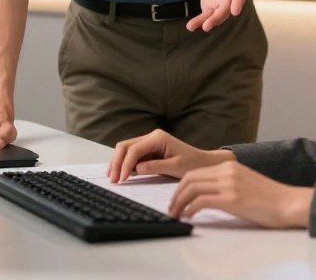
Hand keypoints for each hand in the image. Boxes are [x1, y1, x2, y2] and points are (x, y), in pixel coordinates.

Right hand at [106, 129, 234, 182]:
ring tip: (113, 177)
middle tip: (113, 179)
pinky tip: (121, 173)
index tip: (122, 178)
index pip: (134, 149)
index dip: (125, 164)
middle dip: (117, 162)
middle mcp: (152, 137)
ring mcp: (149, 142)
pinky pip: (132, 155)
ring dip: (118, 162)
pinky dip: (125, 164)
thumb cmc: (192, 163)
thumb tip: (137, 169)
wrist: (203, 162)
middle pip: (125, 146)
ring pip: (126, 149)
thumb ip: (155, 167)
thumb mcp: (175, 167)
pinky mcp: (149, 150)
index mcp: (158, 138)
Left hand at [168, 160, 312, 227]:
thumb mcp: (245, 183)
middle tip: (172, 209)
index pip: (195, 172)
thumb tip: (206, 195)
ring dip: (180, 203)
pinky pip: (202, 200)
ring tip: (176, 215)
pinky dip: (190, 209)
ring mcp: (230, 183)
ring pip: (192, 188)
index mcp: (229, 165)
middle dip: (176, 195)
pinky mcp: (233, 198)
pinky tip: (188, 216)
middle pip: (190, 178)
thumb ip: (226, 183)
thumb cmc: (270, 199)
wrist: (289, 203)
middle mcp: (227, 170)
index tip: (176, 200)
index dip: (180, 187)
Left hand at [186, 0, 259, 31]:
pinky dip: (198, 21)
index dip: (238, 2)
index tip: (235, 11)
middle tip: (207, 25)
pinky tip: (190, 27)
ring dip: (205, 21)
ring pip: (214, 15)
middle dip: (216, 17)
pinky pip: (205, 15)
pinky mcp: (210, 6)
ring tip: (191, 27)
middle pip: (225, 10)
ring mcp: (220, 4)